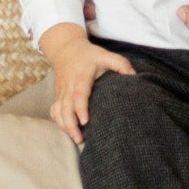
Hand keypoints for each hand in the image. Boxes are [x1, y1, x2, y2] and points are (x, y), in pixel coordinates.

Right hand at [41, 29, 134, 146]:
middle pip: (66, 108)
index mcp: (81, 77)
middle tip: (80, 139)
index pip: (79, 95)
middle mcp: (68, 87)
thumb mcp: (105, 54)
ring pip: (58, 111)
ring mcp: (61, 92)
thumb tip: (134, 76)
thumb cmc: (88, 55)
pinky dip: (58, 121)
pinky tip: (66, 130)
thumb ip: (120, 64)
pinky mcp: (58, 96)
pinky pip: (54, 110)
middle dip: (71, 125)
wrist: (66, 49)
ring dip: (64, 126)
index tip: (85, 122)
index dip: (81, 109)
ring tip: (76, 139)